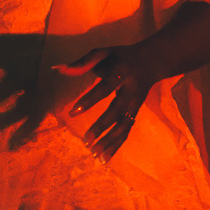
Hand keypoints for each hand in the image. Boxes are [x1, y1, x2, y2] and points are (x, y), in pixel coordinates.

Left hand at [59, 46, 159, 161]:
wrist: (153, 60)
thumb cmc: (120, 56)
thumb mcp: (103, 53)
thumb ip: (82, 63)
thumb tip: (57, 68)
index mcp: (121, 73)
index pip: (105, 88)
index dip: (89, 100)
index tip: (72, 113)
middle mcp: (130, 90)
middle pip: (117, 111)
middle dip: (102, 127)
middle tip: (86, 140)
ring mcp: (135, 103)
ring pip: (124, 125)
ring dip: (111, 141)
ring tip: (95, 154)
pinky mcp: (135, 112)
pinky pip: (127, 130)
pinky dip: (116, 145)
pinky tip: (104, 157)